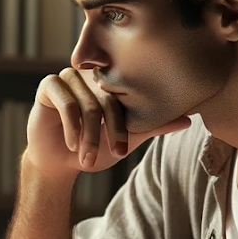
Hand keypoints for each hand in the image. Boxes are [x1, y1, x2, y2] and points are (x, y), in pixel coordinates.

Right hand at [25, 68, 189, 175]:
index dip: (123, 126)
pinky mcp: (49, 85)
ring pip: (86, 105)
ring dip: (88, 136)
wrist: (59, 163)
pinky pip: (66, 103)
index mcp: (111, 83)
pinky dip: (71, 128)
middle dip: (107, 132)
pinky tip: (72, 145)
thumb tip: (189, 120)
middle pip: (106, 99)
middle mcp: (91, 75)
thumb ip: (153, 126)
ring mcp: (69, 77)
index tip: (121, 150)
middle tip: (107, 156)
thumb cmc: (94, 148)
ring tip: (86, 157)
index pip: (125, 96)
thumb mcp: (126, 138)